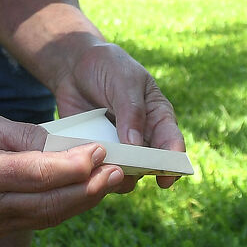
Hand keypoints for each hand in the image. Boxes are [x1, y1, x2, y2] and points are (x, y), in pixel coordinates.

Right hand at [0, 110, 121, 234]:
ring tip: (109, 180)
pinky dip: (66, 205)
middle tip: (117, 171)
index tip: (100, 152)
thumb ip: (28, 137)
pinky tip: (86, 190)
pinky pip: (40, 218)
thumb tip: (69, 147)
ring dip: (83, 199)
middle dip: (88, 188)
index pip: (38, 174)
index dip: (74, 165)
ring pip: (49, 215)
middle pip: (49, 202)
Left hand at [50, 39, 186, 192]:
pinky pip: (99, 170)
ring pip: (125, 174)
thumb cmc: (107, 67)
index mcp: (159, 116)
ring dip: (114, 176)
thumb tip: (136, 147)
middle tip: (123, 171)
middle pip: (149, 166)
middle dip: (138, 173)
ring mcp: (120, 147)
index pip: (171, 143)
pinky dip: (93, 172)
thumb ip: (132, 112)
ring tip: (100, 168)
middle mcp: (143, 137)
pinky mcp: (98, 151)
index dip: (172, 164)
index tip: (165, 179)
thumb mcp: (124, 82)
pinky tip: (82, 166)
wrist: (74, 66)